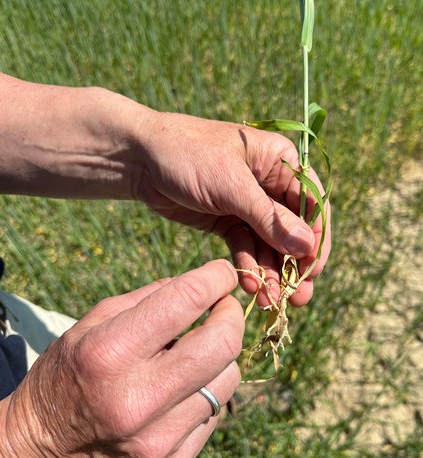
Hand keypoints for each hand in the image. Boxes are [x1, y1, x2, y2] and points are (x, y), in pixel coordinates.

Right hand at [0, 260, 242, 457]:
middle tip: (222, 305)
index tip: (223, 272)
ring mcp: (159, 438)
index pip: (186, 300)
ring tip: (193, 351)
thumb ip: (148, 298)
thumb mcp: (92, 322)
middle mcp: (137, 398)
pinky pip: (215, 411)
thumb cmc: (68, 373)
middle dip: (231, 314)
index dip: (215, 277)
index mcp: (110, 352)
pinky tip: (181, 386)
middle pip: (223, 343)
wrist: (45, 450)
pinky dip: (207, 388)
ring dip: (220, 354)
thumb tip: (202, 283)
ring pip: (228, 377)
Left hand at [136, 112, 330, 306]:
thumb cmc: (188, 156)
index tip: (312, 270)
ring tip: (272, 301)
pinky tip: (249, 285)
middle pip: (293, 228)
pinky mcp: (227, 221)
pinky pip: (245, 247)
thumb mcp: (230, 184)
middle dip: (296, 264)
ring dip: (272, 272)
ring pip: (269, 244)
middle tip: (299, 298)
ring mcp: (248, 205)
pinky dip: (248, 266)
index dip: (316, 238)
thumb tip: (307, 247)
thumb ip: (269, 217)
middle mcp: (269, 184)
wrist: (141, 160)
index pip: (312, 203)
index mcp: (280, 161)